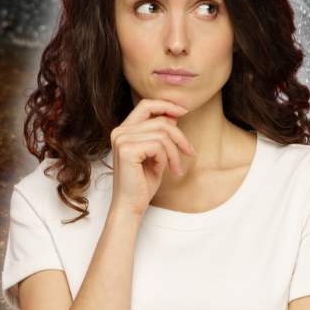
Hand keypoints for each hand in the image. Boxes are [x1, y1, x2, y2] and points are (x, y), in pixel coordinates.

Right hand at [109, 98, 196, 215]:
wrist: (131, 205)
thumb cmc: (143, 182)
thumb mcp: (156, 154)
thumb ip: (160, 134)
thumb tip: (174, 116)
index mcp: (124, 130)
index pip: (146, 105)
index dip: (167, 105)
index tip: (184, 111)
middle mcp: (120, 132)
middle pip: (161, 121)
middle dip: (180, 137)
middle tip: (190, 152)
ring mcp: (121, 140)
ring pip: (163, 134)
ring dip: (175, 153)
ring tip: (175, 168)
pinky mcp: (127, 150)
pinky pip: (158, 146)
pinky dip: (166, 159)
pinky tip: (161, 170)